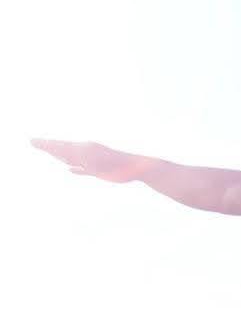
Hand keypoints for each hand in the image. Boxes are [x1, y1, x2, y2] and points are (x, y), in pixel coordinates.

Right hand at [31, 138, 151, 181]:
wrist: (137, 168)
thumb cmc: (119, 167)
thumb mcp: (98, 167)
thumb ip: (84, 167)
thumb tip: (72, 167)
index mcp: (84, 150)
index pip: (59, 146)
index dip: (45, 145)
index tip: (32, 141)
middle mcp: (86, 153)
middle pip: (63, 150)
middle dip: (48, 147)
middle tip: (33, 142)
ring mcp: (93, 161)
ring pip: (72, 158)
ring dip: (60, 156)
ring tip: (49, 153)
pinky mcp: (100, 170)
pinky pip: (84, 169)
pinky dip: (76, 169)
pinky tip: (71, 170)